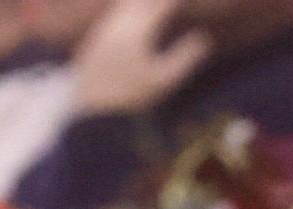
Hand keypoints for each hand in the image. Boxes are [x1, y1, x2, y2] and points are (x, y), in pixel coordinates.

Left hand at [71, 0, 214, 114]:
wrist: (90, 112)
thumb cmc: (130, 98)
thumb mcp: (163, 81)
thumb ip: (185, 57)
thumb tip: (202, 38)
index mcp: (138, 32)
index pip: (162, 5)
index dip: (174, 2)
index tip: (183, 3)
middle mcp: (118, 27)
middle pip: (140, 1)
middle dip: (156, 0)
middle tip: (169, 4)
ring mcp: (103, 33)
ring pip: (124, 4)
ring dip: (139, 1)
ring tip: (153, 4)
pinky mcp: (92, 41)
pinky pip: (112, 15)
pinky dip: (126, 7)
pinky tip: (130, 9)